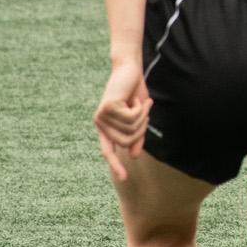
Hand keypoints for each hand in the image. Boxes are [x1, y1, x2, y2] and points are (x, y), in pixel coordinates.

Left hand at [93, 61, 150, 180]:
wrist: (129, 68)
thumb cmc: (134, 91)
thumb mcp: (139, 117)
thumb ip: (136, 135)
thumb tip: (133, 155)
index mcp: (106, 127)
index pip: (108, 151)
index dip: (116, 164)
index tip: (124, 178)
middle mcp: (101, 123)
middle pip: (126, 141)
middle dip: (141, 128)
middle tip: (145, 112)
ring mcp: (102, 116)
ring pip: (130, 129)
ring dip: (142, 117)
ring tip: (141, 103)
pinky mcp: (107, 107)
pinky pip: (130, 118)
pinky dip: (140, 109)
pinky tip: (137, 99)